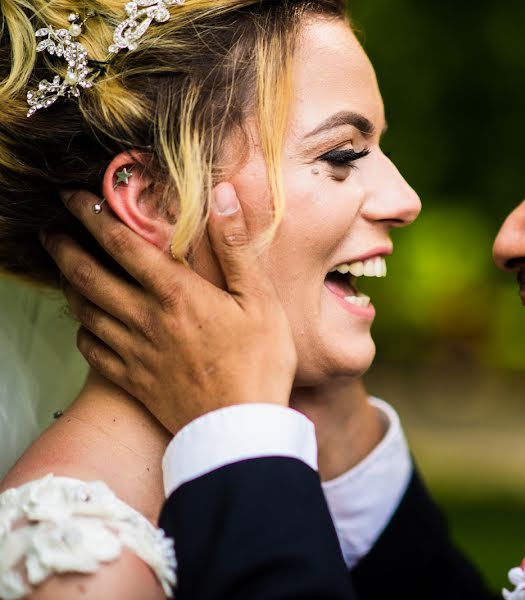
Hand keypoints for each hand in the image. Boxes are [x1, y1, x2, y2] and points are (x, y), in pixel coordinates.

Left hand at [42, 183, 296, 433]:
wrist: (240, 430)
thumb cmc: (260, 363)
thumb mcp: (261, 300)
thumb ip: (236, 247)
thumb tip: (221, 196)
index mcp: (175, 293)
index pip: (121, 244)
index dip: (92, 215)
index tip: (74, 197)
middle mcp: (145, 318)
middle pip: (88, 276)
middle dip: (64, 248)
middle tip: (51, 232)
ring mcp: (134, 352)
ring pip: (84, 311)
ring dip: (69, 285)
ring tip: (66, 271)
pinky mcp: (132, 380)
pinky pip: (91, 349)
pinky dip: (82, 330)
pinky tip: (87, 324)